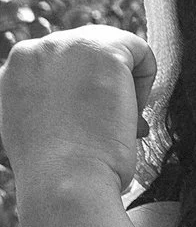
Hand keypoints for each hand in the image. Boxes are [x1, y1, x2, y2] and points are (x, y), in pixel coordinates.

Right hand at [0, 26, 156, 194]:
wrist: (63, 182)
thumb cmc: (57, 173)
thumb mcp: (38, 127)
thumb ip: (51, 102)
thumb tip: (88, 100)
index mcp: (18, 67)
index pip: (65, 64)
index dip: (85, 94)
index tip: (89, 124)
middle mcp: (38, 49)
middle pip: (89, 50)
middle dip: (106, 86)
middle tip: (108, 126)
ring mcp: (69, 44)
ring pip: (115, 48)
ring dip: (125, 86)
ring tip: (118, 124)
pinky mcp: (102, 49)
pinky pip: (140, 50)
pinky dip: (146, 82)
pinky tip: (132, 114)